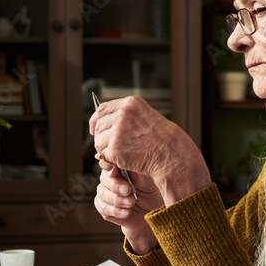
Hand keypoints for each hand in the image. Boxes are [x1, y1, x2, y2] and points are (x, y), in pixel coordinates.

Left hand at [89, 96, 209, 204]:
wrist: (171, 155)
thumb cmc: (162, 140)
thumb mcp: (146, 118)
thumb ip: (127, 117)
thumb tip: (104, 122)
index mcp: (131, 104)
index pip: (103, 108)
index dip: (95, 120)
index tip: (94, 129)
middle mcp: (123, 114)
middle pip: (99, 125)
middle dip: (101, 137)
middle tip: (110, 147)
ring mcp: (118, 131)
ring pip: (99, 140)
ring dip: (105, 149)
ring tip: (119, 155)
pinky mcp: (115, 148)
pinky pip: (103, 155)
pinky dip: (109, 160)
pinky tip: (121, 161)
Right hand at [93, 160, 161, 252]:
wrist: (157, 212)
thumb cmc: (154, 189)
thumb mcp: (149, 175)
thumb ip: (135, 166)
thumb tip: (124, 157)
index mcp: (120, 166)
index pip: (108, 163)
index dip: (108, 166)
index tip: (114, 170)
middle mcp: (111, 179)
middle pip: (104, 178)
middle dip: (115, 185)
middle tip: (128, 190)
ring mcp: (107, 193)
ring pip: (102, 193)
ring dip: (117, 199)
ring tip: (132, 203)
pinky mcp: (106, 208)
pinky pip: (103, 207)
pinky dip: (115, 210)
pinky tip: (127, 212)